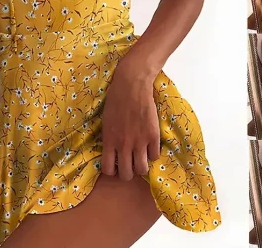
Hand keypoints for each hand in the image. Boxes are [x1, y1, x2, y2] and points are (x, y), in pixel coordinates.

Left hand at [101, 59, 160, 180]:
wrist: (132, 85)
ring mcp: (139, 141)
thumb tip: (112, 151)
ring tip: (142, 157)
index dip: (113, 171)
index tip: (116, 164)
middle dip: (128, 172)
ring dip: (142, 166)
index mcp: (109, 141)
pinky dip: (153, 154)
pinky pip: (155, 156)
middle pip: (126, 174)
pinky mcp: (153, 135)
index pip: (108, 170)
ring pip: (142, 169)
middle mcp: (124, 145)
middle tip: (130, 163)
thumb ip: (109, 138)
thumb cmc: (116, 99)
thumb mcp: (106, 121)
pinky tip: (150, 145)